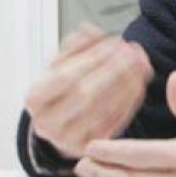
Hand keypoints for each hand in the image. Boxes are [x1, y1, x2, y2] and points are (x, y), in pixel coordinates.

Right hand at [25, 23, 153, 156]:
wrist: (61, 121)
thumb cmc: (62, 88)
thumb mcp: (62, 63)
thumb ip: (77, 45)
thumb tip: (89, 29)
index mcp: (35, 99)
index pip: (64, 77)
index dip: (92, 57)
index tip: (115, 40)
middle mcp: (47, 124)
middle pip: (85, 95)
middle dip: (113, 69)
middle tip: (132, 51)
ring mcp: (68, 140)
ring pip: (104, 110)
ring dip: (127, 83)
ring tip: (141, 62)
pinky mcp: (91, 147)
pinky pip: (116, 122)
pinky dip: (131, 100)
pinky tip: (140, 81)